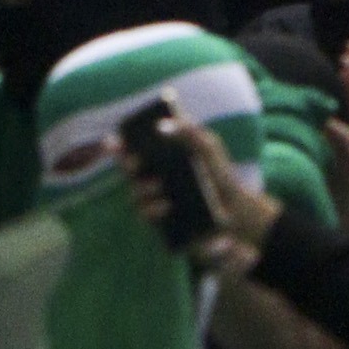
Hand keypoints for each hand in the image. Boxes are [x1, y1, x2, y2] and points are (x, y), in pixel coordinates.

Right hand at [120, 102, 278, 274]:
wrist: (234, 205)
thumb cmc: (217, 172)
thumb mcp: (207, 146)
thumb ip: (188, 131)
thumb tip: (162, 126)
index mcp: (158, 157)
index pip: (131, 149)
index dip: (117, 145)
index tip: (114, 141)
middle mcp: (151, 178)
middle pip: (129, 171)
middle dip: (128, 165)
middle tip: (136, 162)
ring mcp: (154, 200)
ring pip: (136, 194)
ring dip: (143, 188)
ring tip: (159, 184)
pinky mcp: (162, 221)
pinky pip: (148, 216)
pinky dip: (154, 209)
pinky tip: (166, 205)